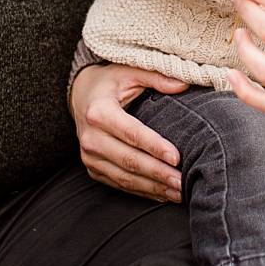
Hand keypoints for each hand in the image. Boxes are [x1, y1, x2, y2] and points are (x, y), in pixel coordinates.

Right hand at [70, 61, 185, 200]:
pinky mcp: (93, 168)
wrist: (80, 95)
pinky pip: (119, 184)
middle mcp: (90, 137)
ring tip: (178, 193)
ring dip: (153, 188)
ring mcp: (89, 156)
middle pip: (129, 160)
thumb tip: (185, 84)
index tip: (177, 158)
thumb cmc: (110, 81)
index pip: (132, 133)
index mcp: (99, 111)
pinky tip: (162, 194)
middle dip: (158, 173)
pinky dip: (142, 192)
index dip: (155, 147)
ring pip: (125, 178)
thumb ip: (156, 77)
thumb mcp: (129, 71)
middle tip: (183, 181)